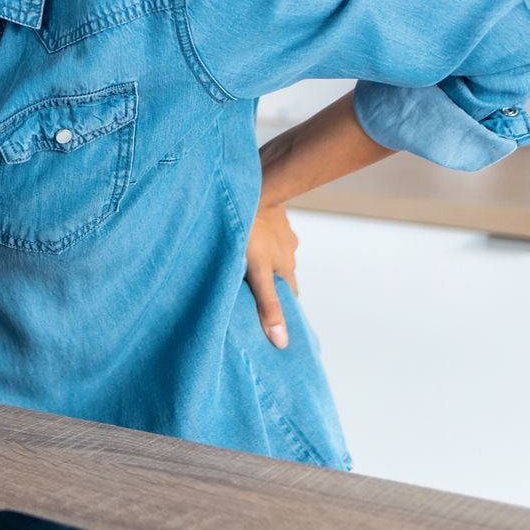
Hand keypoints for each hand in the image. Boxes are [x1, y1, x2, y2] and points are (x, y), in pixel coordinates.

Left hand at [244, 205, 299, 349]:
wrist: (254, 188)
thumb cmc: (252, 230)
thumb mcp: (257, 273)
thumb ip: (268, 305)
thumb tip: (281, 342)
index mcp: (287, 267)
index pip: (289, 296)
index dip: (281, 307)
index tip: (271, 316)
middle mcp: (288, 250)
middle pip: (280, 272)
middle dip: (268, 281)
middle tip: (249, 287)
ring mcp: (280, 230)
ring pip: (273, 250)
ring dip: (261, 256)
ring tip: (240, 260)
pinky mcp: (269, 213)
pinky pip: (264, 230)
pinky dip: (256, 236)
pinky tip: (241, 235)